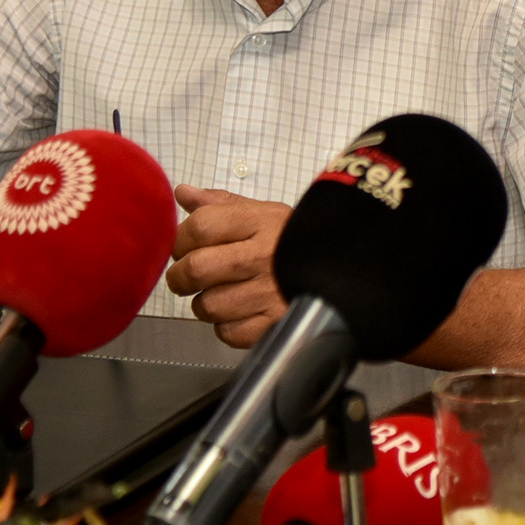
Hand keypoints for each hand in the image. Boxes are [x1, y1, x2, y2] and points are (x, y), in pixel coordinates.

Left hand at [165, 185, 290, 346]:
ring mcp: (270, 292)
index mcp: (260, 222)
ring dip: (206, 304)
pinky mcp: (274, 323)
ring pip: (207, 306)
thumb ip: (220, 203)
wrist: (344, 265)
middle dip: (180, 277)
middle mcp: (264, 256)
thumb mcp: (263, 212)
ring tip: (223, 293)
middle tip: (188, 277)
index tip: (184, 247)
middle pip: (196, 269)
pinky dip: (228, 326)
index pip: (199, 227)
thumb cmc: (295, 241)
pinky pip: (228, 332)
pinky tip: (242, 311)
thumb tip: (183, 193)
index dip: (180, 240)